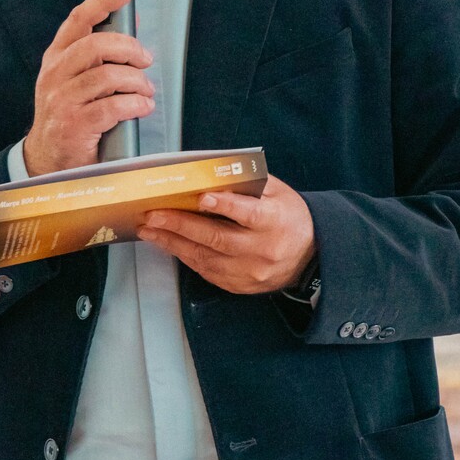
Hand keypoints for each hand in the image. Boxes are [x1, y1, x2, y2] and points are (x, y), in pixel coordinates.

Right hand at [23, 0, 154, 176]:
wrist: (48, 158)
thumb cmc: (69, 114)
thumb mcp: (77, 79)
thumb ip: (101, 53)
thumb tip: (132, 22)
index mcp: (56, 58)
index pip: (78, 20)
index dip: (102, 2)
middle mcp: (55, 75)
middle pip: (96, 45)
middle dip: (129, 49)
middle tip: (145, 61)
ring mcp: (63, 100)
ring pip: (108, 77)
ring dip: (136, 82)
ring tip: (145, 91)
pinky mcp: (75, 125)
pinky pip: (113, 107)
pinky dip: (135, 105)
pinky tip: (142, 107)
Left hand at [138, 174, 315, 294]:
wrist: (310, 256)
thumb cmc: (289, 218)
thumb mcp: (279, 193)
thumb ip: (248, 183)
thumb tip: (212, 173)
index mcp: (275, 222)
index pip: (249, 215)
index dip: (226, 206)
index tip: (203, 198)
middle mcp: (262, 250)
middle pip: (218, 238)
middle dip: (181, 225)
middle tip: (154, 214)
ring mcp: (249, 272)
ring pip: (205, 258)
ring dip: (173, 242)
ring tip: (150, 229)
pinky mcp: (238, 285)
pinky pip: (205, 271)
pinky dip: (184, 255)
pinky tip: (167, 242)